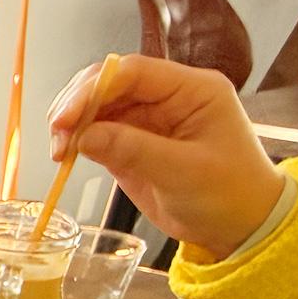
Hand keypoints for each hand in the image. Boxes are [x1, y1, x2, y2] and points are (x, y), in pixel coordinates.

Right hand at [48, 54, 282, 260]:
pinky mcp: (132, 144)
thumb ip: (133, 150)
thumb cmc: (228, 195)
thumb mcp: (183, 172)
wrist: (239, 226)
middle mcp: (167, 98)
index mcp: (192, 90)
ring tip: (60, 151)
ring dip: (72, 125)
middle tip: (57, 135)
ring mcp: (148, 120)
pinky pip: (97, 132)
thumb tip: (83, 137)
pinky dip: (77, 142)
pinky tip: (67, 156)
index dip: (94, 89)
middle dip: (77, 105)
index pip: (133, 72)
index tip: (66, 117)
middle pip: (109, 84)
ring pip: (97, 107)